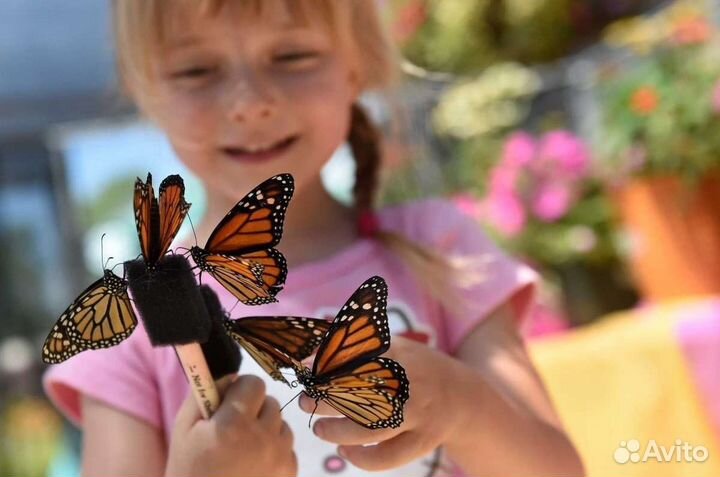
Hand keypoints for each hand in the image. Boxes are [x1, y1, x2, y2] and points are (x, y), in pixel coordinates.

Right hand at [166, 375, 296, 476]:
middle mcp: (263, 437)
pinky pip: (288, 447)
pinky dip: (275, 451)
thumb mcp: (184, 429)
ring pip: (282, 424)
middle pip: (271, 402)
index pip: (254, 383)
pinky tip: (254, 465)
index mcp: (234, 423)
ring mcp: (280, 457)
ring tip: (244, 450)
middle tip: (234, 430)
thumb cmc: (188, 471)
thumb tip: (232, 374)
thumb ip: (206, 392)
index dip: (241, 391)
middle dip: (254, 410)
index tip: (229, 404)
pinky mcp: (290, 472)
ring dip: (267, 430)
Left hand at [299, 336, 475, 471]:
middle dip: (326, 398)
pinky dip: (362, 457)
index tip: (303, 368)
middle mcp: (410, 381)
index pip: (357, 355)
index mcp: (400, 352)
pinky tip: (344, 450)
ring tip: (319, 429)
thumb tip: (310, 348)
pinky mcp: (424, 441)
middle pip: (361, 390)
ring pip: (373, 427)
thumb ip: (356, 345)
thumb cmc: (415, 369)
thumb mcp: (393, 347)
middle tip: (305, 401)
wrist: (462, 396)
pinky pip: (389, 456)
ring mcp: (419, 413)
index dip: (326, 361)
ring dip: (339, 430)